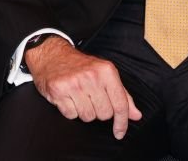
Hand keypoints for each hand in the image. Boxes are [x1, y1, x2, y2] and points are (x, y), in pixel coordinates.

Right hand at [24, 37, 141, 138]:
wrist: (51, 55)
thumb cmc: (79, 66)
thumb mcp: (105, 74)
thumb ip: (122, 95)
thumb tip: (136, 115)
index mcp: (106, 71)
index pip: (120, 104)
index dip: (122, 122)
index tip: (120, 132)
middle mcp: (91, 76)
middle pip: (104, 114)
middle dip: (99, 111)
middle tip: (91, 98)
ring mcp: (74, 83)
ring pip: (88, 117)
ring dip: (84, 111)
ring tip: (78, 96)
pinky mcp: (58, 90)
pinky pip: (71, 115)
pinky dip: (70, 110)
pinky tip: (68, 97)